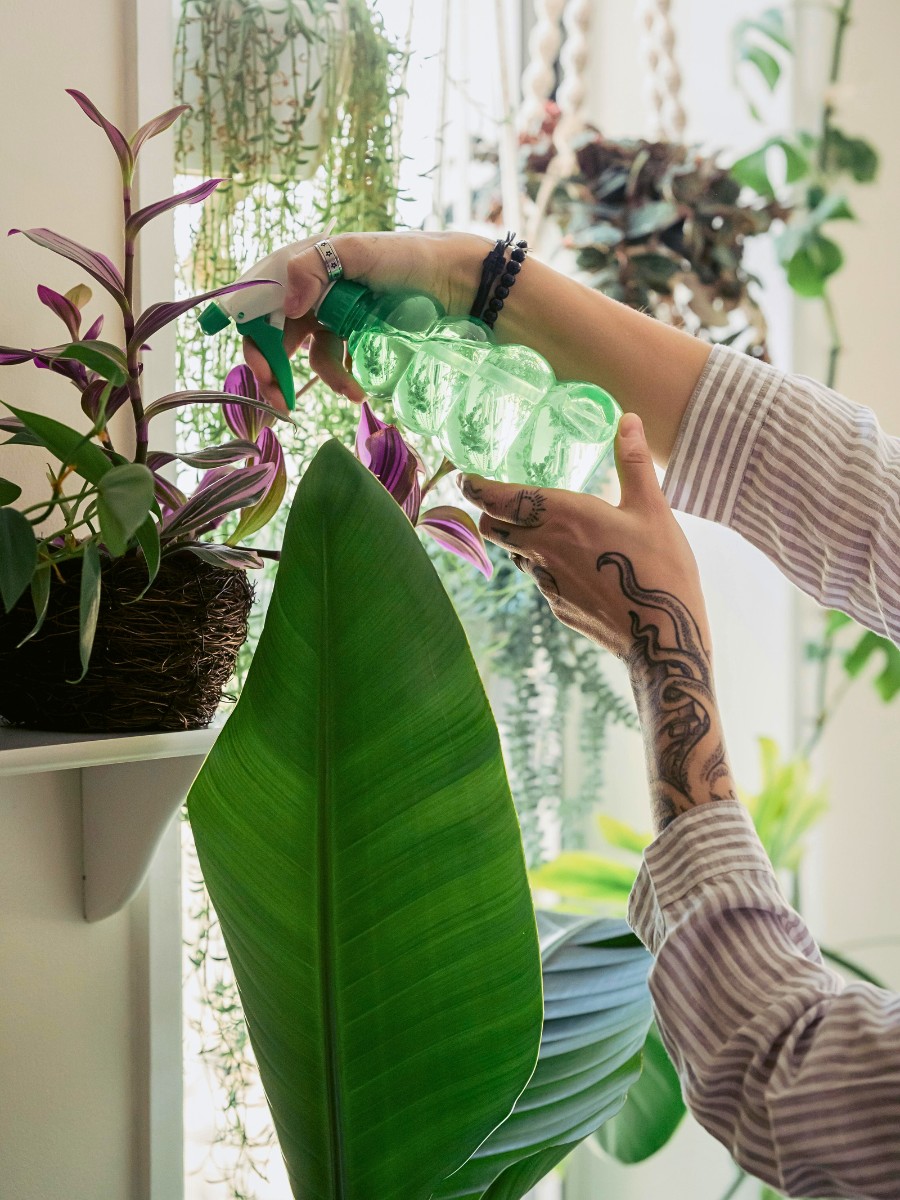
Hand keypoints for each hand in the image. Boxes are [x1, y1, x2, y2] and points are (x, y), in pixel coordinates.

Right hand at [244, 230, 489, 412]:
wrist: (455, 279)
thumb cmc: (406, 256)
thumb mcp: (357, 250)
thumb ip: (314, 267)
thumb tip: (288, 307)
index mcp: (305, 267)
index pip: (261, 306)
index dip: (255, 339)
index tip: (264, 369)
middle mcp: (314, 293)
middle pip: (278, 337)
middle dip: (274, 372)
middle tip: (281, 401)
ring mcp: (336, 317)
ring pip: (312, 357)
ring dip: (324, 379)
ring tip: (351, 393)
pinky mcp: (358, 338)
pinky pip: (339, 364)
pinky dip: (344, 381)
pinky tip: (360, 390)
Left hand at [461, 414, 710, 662]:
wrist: (662, 636)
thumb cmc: (660, 568)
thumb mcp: (652, 509)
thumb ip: (633, 463)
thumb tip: (628, 419)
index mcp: (562, 516)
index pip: (500, 499)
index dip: (476, 488)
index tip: (465, 478)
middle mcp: (544, 548)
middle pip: (493, 528)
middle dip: (490, 512)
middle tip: (499, 501)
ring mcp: (547, 582)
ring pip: (515, 555)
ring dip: (519, 540)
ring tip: (543, 530)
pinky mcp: (558, 606)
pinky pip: (540, 579)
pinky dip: (546, 566)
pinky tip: (577, 565)